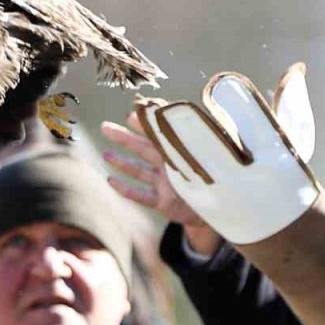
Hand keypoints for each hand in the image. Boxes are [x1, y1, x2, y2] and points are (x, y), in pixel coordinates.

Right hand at [101, 112, 222, 254]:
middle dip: (123, 139)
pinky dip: (127, 189)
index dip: (144, 126)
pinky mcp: (162, 202)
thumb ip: (199, 140)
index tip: (130, 115)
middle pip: (142, 150)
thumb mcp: (209, 156)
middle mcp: (169, 167)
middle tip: (105, 127)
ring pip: (139, 171)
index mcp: (180, 153)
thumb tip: (192, 117)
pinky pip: (142, 195)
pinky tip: (111, 181)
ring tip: (105, 154)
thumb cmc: (215, 179)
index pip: (158, 136)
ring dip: (121, 162)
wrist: (219, 208)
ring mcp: (163, 184)